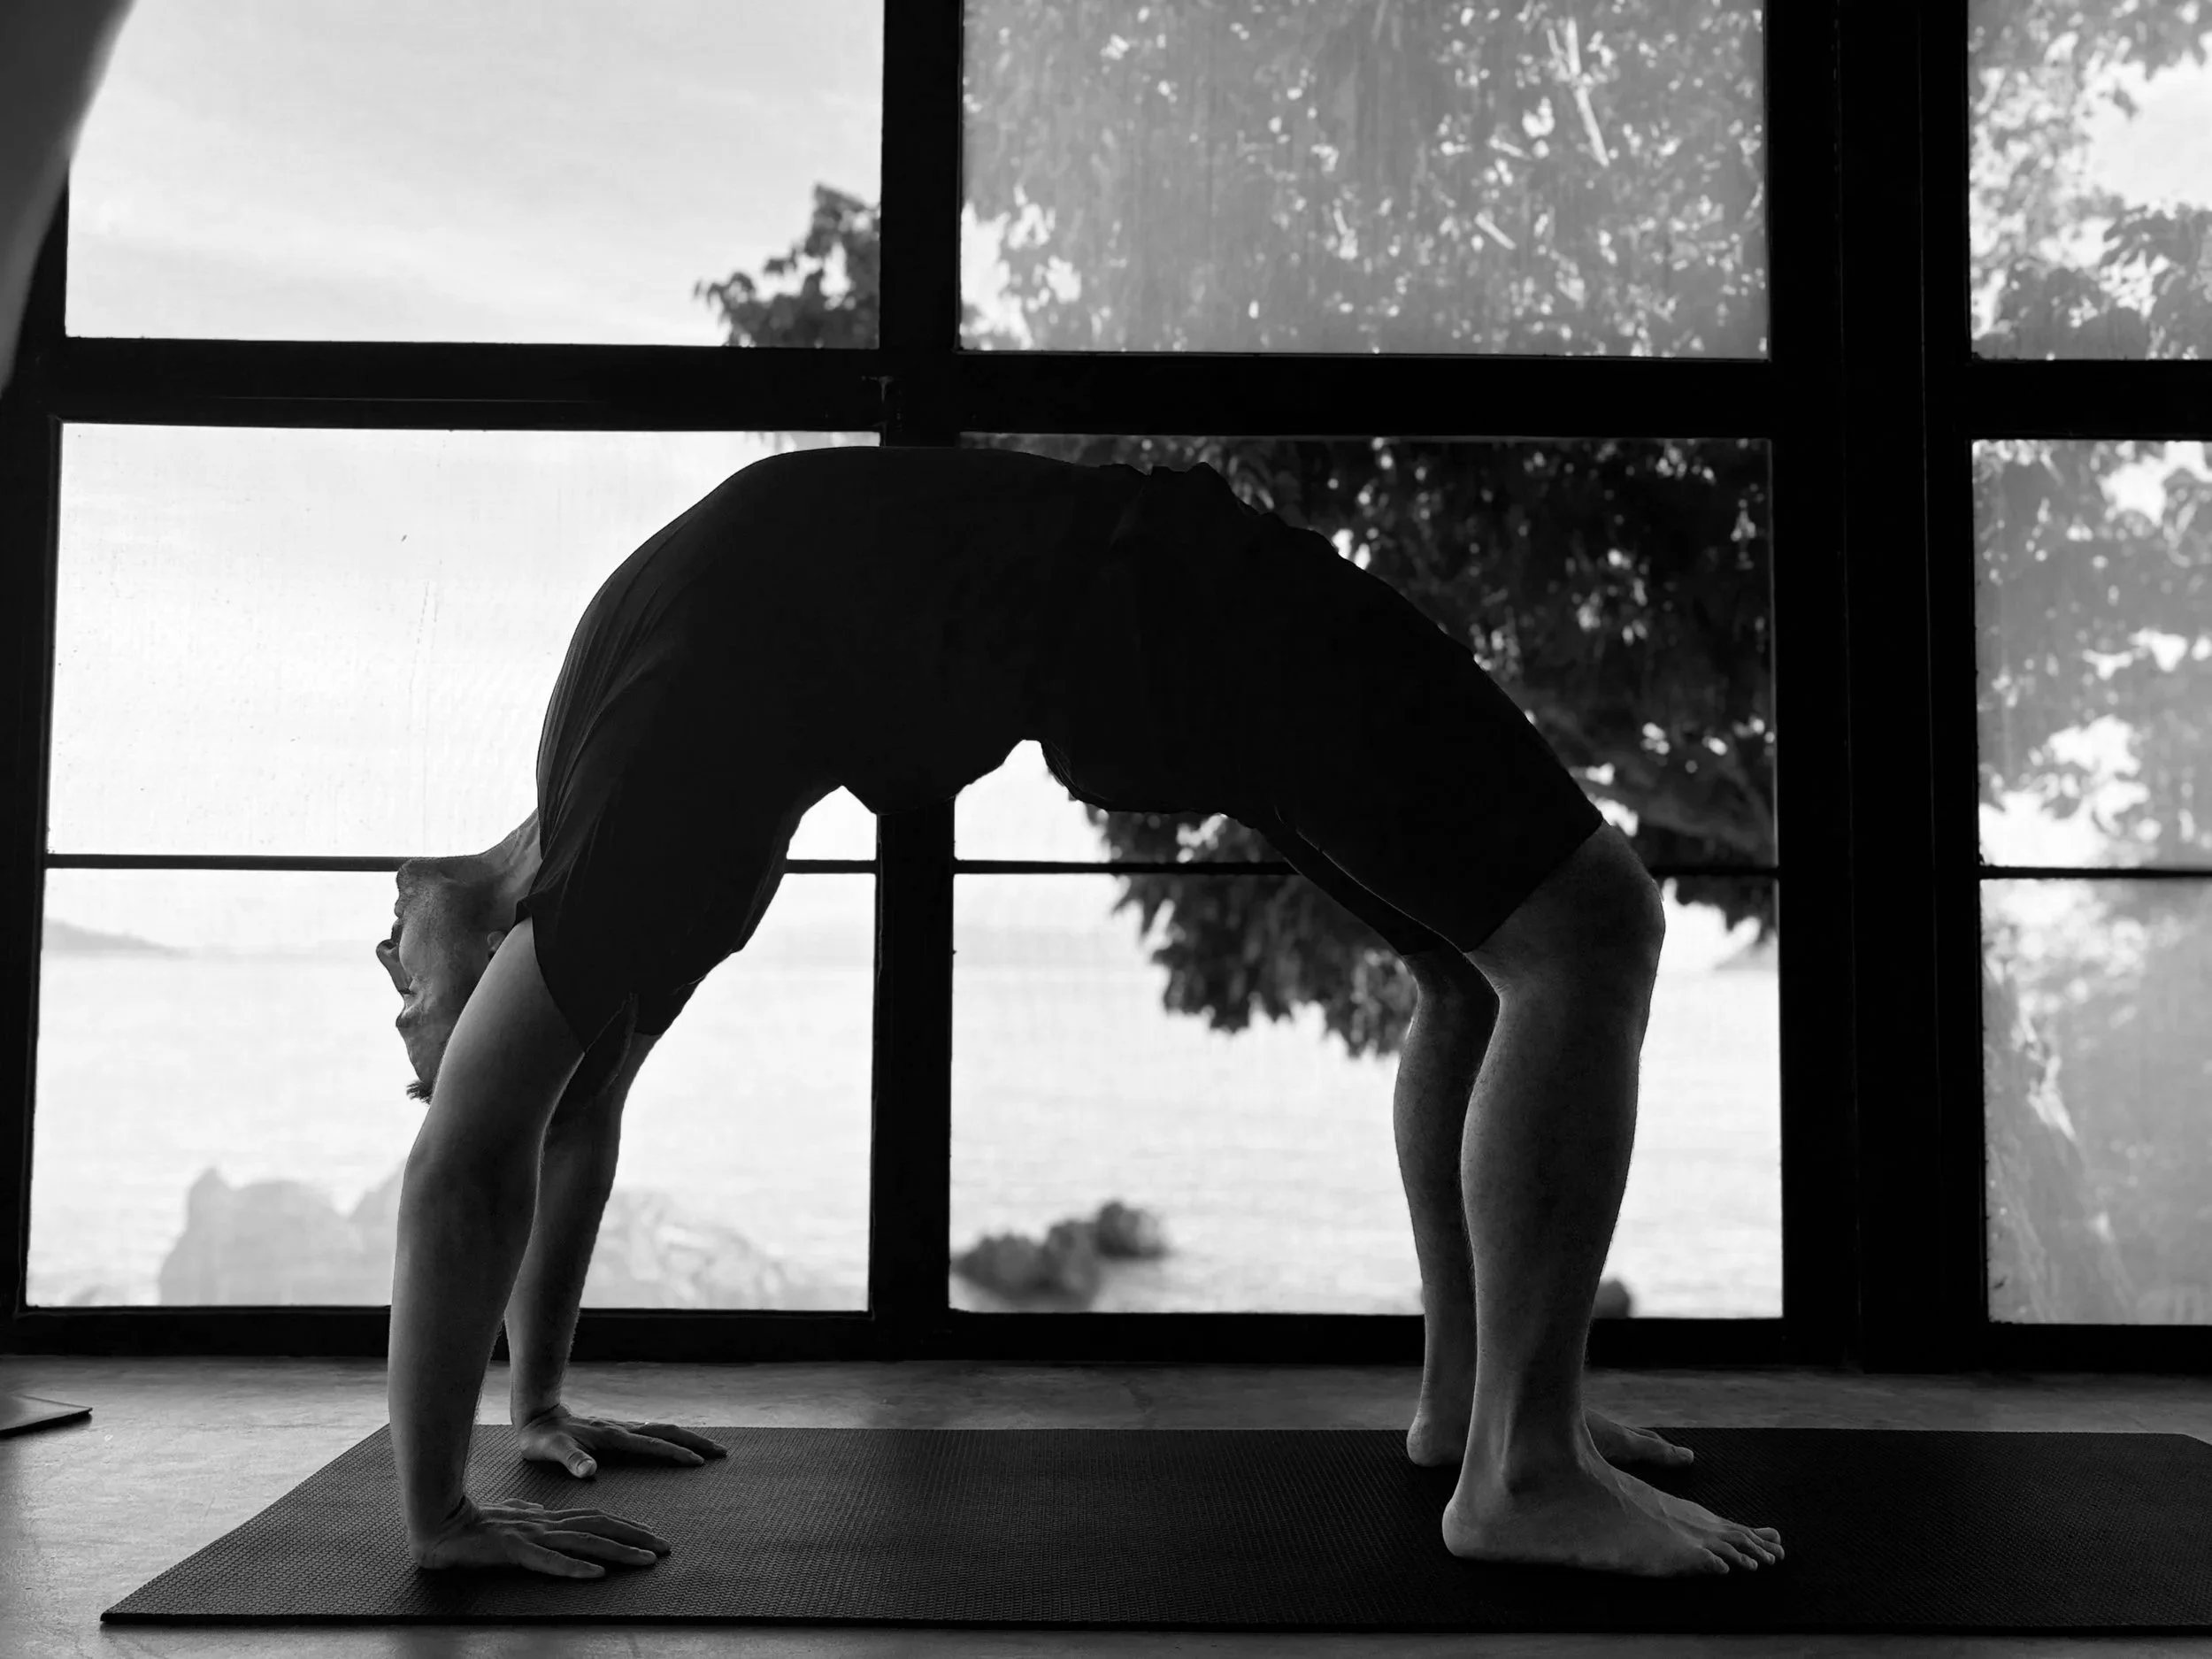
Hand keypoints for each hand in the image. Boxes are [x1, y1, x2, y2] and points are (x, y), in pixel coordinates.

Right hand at [412, 1497, 669, 1578]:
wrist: (441, 1525)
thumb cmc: (476, 1524)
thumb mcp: (513, 1518)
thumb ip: (532, 1515)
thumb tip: (544, 1514)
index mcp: (549, 1518)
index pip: (598, 1520)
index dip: (628, 1527)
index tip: (653, 1537)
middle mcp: (547, 1524)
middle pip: (601, 1528)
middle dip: (636, 1537)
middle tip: (667, 1548)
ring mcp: (532, 1536)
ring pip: (584, 1543)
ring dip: (618, 1553)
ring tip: (647, 1560)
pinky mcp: (514, 1551)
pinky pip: (548, 1562)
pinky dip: (574, 1569)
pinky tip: (596, 1575)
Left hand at [516, 1406, 728, 1478]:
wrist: (536, 1417)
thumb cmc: (542, 1439)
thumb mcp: (551, 1451)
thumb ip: (572, 1460)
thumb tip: (590, 1472)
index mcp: (612, 1436)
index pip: (652, 1445)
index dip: (675, 1453)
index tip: (698, 1463)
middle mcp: (622, 1429)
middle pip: (668, 1431)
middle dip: (696, 1441)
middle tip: (722, 1453)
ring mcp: (621, 1429)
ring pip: (663, 1430)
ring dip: (688, 1438)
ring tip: (709, 1449)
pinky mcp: (617, 1432)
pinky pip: (653, 1434)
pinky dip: (672, 1439)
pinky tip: (676, 1446)